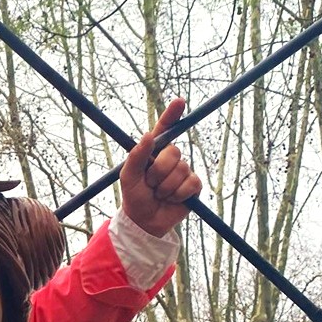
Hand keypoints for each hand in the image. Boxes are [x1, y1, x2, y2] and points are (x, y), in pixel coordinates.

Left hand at [120, 98, 202, 237]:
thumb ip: (136, 156)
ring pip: (180, 170)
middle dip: (158, 171)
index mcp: (154, 151)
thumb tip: (147, 136)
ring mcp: (183, 170)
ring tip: (159, 194)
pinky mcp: (193, 185)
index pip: (165, 129)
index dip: (172, 114)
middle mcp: (170, 158)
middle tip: (150, 184)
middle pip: (173, 152)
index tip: (179, 101)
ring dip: (165, 187)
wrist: (145, 221)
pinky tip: (171, 199)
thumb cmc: (134, 196)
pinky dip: (177, 195)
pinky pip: (190, 184)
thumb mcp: (128, 176)